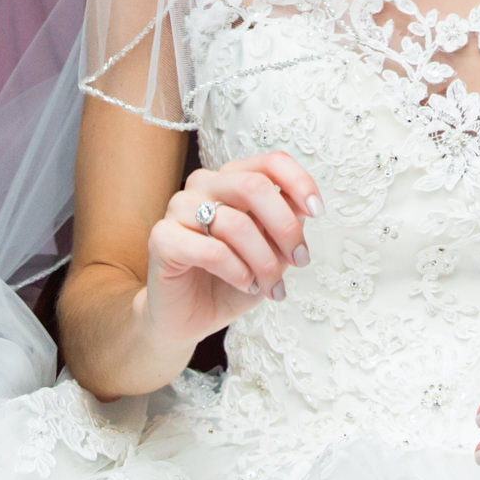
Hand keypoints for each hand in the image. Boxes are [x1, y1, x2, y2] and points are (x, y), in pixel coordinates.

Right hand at [140, 152, 323, 350]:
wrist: (190, 317)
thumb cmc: (233, 278)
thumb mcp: (272, 250)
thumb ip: (286, 222)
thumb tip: (305, 207)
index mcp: (232, 179)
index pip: (270, 162)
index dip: (299, 182)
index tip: (318, 211)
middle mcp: (204, 185)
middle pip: (254, 186)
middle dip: (285, 227)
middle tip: (299, 260)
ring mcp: (179, 208)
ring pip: (235, 222)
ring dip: (263, 261)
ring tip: (270, 285)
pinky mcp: (162, 238)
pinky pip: (211, 250)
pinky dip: (237, 271)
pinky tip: (245, 283)